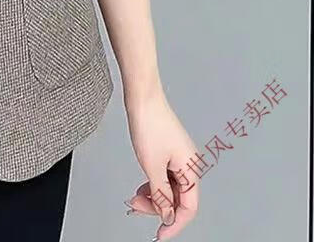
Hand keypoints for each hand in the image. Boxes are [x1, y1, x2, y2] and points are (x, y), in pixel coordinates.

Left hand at [124, 87, 199, 238]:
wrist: (142, 97)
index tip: (160, 235)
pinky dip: (153, 184)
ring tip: (135, 197)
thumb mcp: (152, 166)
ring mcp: (178, 157)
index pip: (188, 207)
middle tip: (135, 208)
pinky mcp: (167, 151)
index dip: (174, 224)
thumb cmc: (149, 124)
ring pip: (169, 188)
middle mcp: (188, 164)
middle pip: (177, 198)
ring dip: (153, 196)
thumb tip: (167, 214)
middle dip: (157, 207)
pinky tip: (141, 187)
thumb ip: (160, 194)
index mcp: (191, 169)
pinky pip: (164, 176)